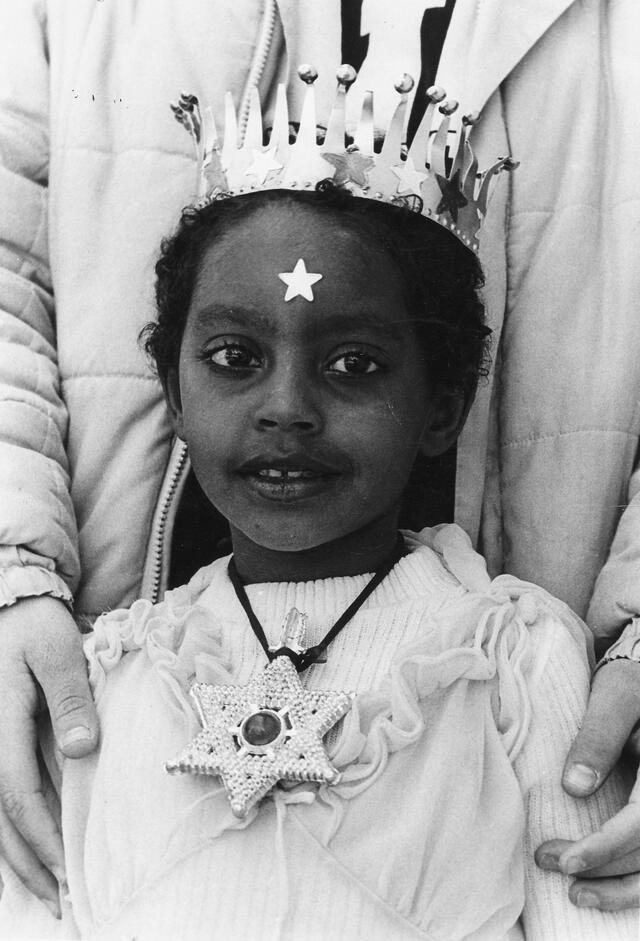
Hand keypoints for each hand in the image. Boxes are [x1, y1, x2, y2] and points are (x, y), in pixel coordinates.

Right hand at [0, 595, 98, 915]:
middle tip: (59, 901)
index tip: (67, 869)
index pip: (17, 795)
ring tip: (44, 890)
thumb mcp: (56, 652)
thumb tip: (81, 751)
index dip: (42, 837)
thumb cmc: (32, 626)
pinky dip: (9, 829)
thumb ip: (70, 699)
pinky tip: (23, 850)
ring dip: (16, 855)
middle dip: (28, 863)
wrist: (7, 604)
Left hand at [536, 659, 639, 909]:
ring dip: (621, 888)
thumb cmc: (634, 682)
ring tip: (575, 895)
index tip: (567, 861)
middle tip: (547, 860)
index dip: (606, 847)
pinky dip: (633, 882)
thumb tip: (574, 787)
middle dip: (600, 866)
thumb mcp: (616, 695)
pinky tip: (603, 889)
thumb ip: (598, 738)